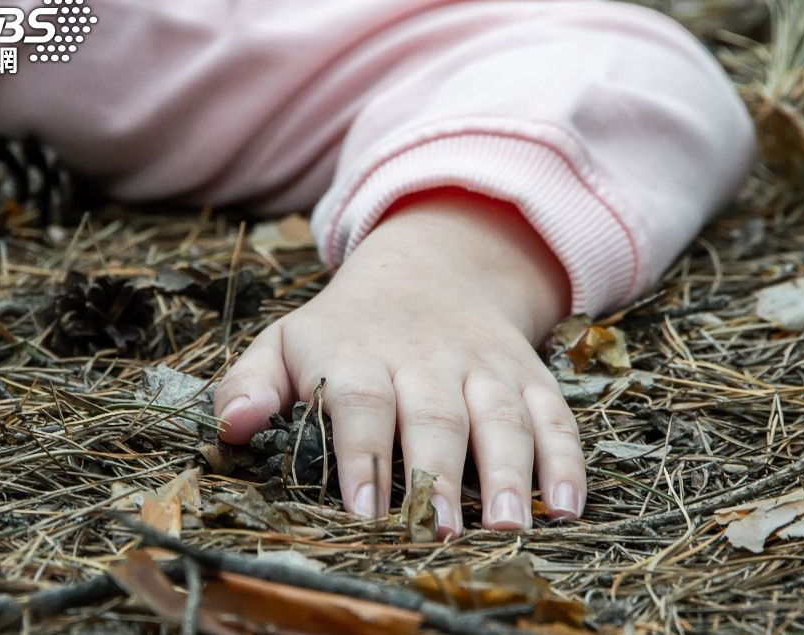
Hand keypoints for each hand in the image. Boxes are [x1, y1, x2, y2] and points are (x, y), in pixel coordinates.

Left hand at [212, 188, 585, 536]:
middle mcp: (427, 360)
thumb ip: (251, 382)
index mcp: (360, 353)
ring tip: (510, 527)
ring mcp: (484, 368)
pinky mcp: (528, 377)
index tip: (365, 509)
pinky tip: (570, 506)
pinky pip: (555, 416)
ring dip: (511, 473)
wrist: (433, 268)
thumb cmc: (348, 329)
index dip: (363, 455)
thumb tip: (233, 427)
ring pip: (503, 418)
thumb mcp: (288, 341)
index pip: (361, 402)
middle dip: (439, 476)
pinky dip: (567, 460)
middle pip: (436, 417)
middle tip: (441, 534)